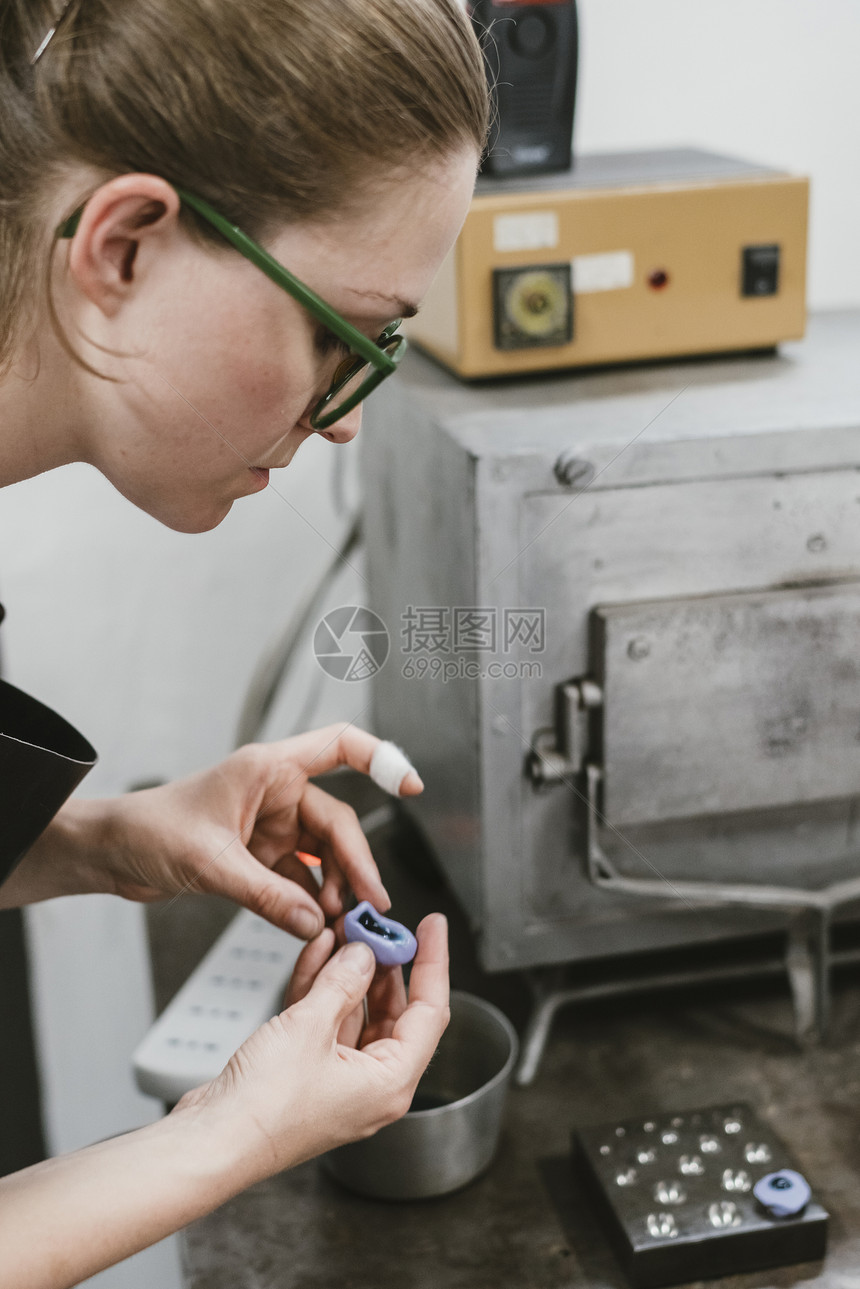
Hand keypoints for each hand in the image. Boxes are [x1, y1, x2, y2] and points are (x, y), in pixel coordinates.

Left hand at [0, 724, 421, 938]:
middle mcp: (276, 793)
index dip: (381, 759)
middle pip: (337, 822)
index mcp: (268, 769)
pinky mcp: (260, 855)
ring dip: (336, 886)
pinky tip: (317, 923)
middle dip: (355, 863)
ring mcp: (270, 825)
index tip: (409, 785)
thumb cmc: (148, 829)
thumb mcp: (210, 863)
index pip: (340, 746)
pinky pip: (300, 877)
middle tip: (370, 904)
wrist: (111, 853)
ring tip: (342, 921)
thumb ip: (266, 895)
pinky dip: (312, 900)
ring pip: (322, 854)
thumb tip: (314, 921)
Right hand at [173, 913, 449, 1182]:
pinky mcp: (309, 1073)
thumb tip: (364, 955)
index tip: (431, 926)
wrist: (212, 1140)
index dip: (433, 962)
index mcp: (390, 1082)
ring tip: (345, 930)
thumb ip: (342, 984)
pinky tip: (320, 953)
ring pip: (357, 1012)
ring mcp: (340, 1079)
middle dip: (384, 964)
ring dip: (349, 971)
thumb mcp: (309, 1028)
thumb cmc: (263, 1108)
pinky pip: (328, 1023)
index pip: (430, 1011)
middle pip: (394, 1010)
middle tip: (377, 927)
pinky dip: (324, 989)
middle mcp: (372, 1085)